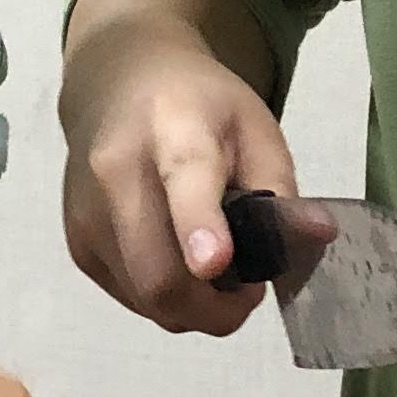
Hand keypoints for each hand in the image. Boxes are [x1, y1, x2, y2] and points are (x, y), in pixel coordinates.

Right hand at [61, 3, 299, 334]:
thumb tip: (319, 234)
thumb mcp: (255, 128)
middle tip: (250, 291)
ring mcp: (87, 214)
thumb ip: (282, 187)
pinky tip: (180, 262)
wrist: (118, 88)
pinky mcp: (77, 245)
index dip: (198, 226)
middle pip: (158, 272)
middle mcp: (114, 171)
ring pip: (147, 300)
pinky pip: (133, 300)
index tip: (214, 263)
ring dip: (195, 308)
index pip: (184, 178)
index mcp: (173, 126)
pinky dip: (167, 300)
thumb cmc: (199, 110)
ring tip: (219, 271)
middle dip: (216, 309)